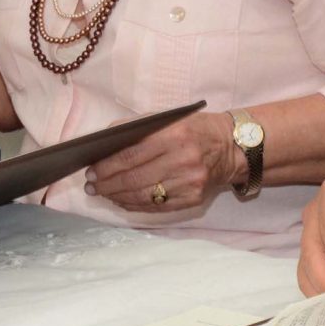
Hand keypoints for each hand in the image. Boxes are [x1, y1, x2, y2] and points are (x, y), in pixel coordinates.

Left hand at [87, 112, 234, 213]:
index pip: (130, 155)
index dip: (106, 166)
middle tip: (92, 185)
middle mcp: (183, 160)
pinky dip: (135, 205)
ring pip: (143, 196)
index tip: (91, 170)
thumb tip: (104, 143)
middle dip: (107, 184)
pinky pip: (156, 207)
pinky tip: (123, 200)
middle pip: (134, 178)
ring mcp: (190, 183)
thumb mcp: (170, 118)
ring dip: (117, 197)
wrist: (233, 148)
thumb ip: (137, 127)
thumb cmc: (196, 129)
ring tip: (103, 193)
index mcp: (175, 135)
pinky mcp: (193, 199)